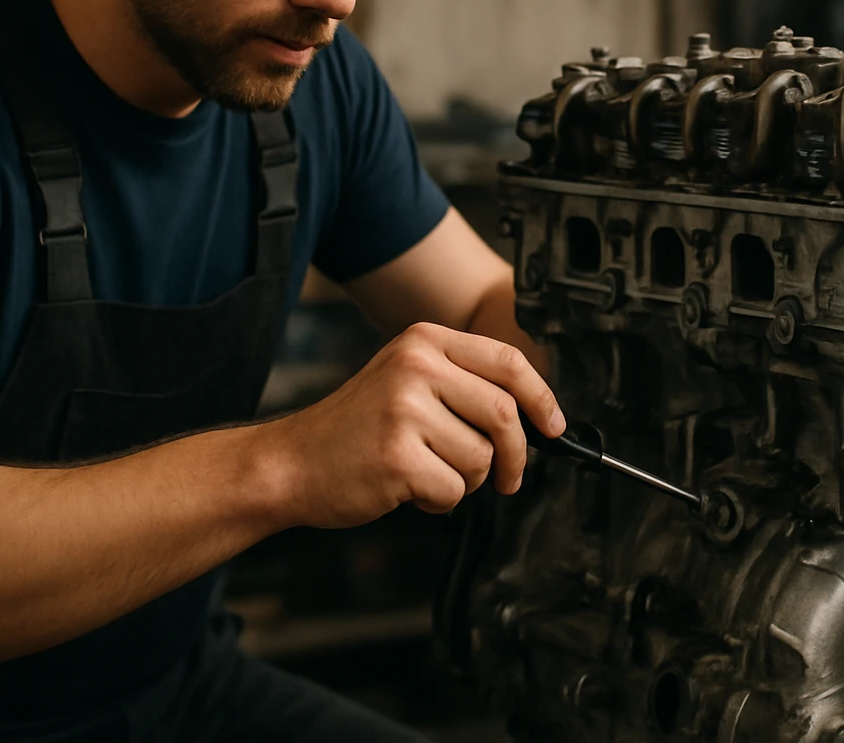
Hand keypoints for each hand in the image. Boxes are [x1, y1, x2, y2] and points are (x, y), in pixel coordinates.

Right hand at [270, 322, 564, 527]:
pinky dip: (439, 502)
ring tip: (426, 472)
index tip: (554, 426)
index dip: (541, 397)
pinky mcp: (397, 457)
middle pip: (504, 413)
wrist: (290, 463)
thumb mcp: (406, 381)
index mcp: (424, 341)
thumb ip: (462, 385)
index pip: (508, 361)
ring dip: (465, 480)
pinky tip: (409, 490)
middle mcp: (416, 367)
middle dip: (515, 455)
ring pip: (481, 458)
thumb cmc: (355, 430)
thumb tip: (534, 416)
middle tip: (508, 478)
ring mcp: (404, 410)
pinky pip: (453, 491)